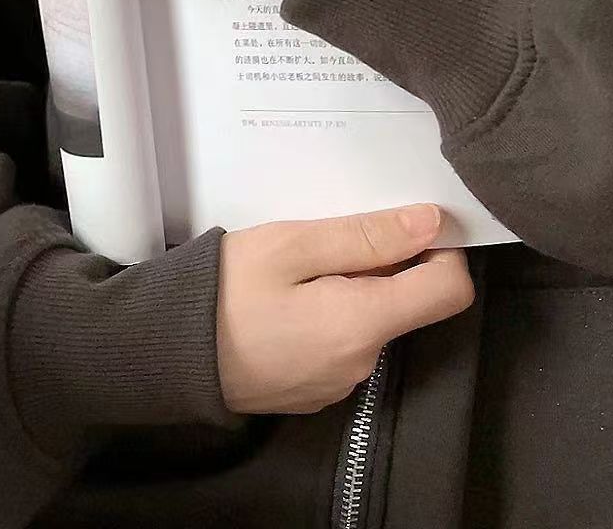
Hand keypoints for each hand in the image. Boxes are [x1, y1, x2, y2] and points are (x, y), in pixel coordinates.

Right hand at [216, 205, 473, 413]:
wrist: (163, 353)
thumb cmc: (224, 289)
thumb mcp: (291, 245)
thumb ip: (364, 236)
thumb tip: (431, 222)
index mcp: (362, 324)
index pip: (449, 291)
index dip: (443, 251)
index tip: (411, 223)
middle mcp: (362, 362)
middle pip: (408, 303)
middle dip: (386, 264)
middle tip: (333, 235)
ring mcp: (337, 384)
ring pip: (373, 321)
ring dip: (355, 289)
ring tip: (302, 265)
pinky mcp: (313, 390)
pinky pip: (344, 344)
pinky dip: (332, 315)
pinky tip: (289, 299)